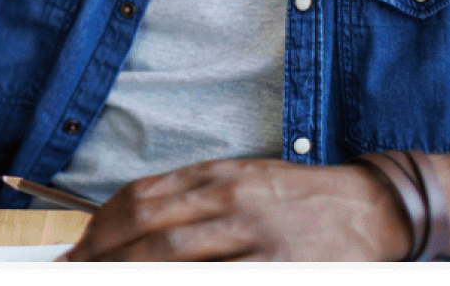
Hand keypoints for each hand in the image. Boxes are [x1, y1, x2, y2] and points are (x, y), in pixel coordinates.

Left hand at [59, 158, 410, 261]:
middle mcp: (231, 200)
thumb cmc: (303, 199)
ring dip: (129, 268)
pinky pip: (216, 276)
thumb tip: (134, 220)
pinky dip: (177, 279)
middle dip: (103, 252)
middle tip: (76, 268)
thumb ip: (194, 196)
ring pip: (173, 255)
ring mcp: (254, 235)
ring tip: (102, 276)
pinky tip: (155, 284)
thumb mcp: (245, 181)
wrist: (373, 209)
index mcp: (219, 175)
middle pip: (148, 228)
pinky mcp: (276, 265)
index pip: (141, 197)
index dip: (101, 226)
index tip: (78, 248)